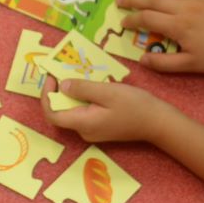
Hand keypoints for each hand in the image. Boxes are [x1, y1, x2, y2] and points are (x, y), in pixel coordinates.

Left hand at [43, 78, 175, 143]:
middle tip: (64, 71)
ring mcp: (92, 131)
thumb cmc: (135, 106)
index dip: (46, 96)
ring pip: (73, 111)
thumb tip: (62, 85)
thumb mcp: (108, 92)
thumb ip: (83, 89)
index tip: (51, 77)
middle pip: (61, 112)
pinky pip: (84, 112)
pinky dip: (82, 99)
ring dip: (71, 94)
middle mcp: (84, 131)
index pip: (51, 114)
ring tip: (78, 74)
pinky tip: (91, 86)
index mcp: (83, 123)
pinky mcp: (100, 128)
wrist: (158, 123)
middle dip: (58, 92)